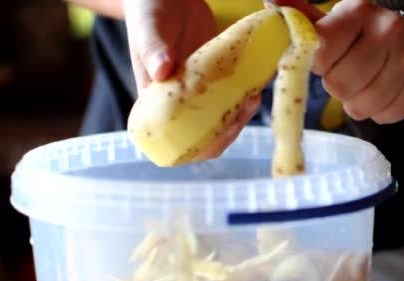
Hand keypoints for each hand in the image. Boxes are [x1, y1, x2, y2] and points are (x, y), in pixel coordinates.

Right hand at [123, 0, 260, 158]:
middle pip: (204, 137)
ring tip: (253, 97)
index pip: (176, 141)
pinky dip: (243, 99)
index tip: (223, 128)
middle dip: (228, 130)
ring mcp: (196, 93)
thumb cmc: (148, 9)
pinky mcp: (212, 80)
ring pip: (220, 121)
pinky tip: (255, 87)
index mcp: (154, 102)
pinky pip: (229, 98)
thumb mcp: (148, 26)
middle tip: (245, 106)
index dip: (201, 145)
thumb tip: (161, 72)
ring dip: (239, 117)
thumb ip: (153, 48)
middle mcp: (176, 103)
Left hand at [273, 0, 403, 123]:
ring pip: (359, 106)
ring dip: (356, 102)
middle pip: (338, 84)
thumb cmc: (369, 36)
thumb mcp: (338, 22)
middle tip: (350, 74)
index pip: (321, 49)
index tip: (329, 59)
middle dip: (338, 85)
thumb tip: (270, 0)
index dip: (320, 63)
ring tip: (368, 84)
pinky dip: (378, 110)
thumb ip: (304, 18)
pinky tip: (387, 91)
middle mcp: (389, 32)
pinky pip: (381, 116)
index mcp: (360, 12)